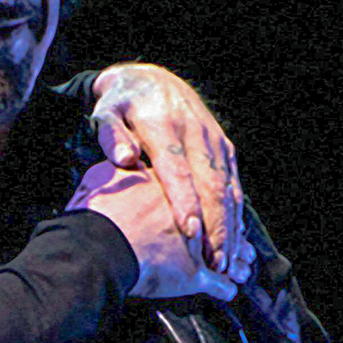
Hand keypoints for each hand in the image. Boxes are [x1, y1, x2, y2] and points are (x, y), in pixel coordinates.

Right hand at [66, 162, 252, 299]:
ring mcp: (198, 243)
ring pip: (223, 248)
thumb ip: (118, 163)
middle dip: (226, 225)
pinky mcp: (195, 274)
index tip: (207, 200)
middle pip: (217, 216)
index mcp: (172, 183)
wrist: (99, 244)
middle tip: (237, 233)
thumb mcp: (103, 173)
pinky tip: (229, 290)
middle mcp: (193, 211)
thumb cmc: (97, 213)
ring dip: (231, 255)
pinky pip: (218, 283)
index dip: (203, 196)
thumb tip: (124, 156)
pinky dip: (223, 287)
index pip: (196, 186)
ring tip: (241, 264)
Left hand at [89, 63, 243, 273]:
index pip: (178, 168)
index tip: (190, 232)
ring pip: (228, 187)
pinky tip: (235, 242)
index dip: (186, 201)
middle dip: (216, 225)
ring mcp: (214, 140)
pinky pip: (235, 183)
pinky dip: (236, 214)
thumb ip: (110, 136)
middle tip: (215, 262)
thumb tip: (123, 158)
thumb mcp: (107, 113)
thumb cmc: (123, 105)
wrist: (152, 79)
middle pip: (211, 183)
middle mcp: (195, 132)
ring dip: (230, 226)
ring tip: (228, 262)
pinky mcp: (224, 147)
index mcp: (163, 125)